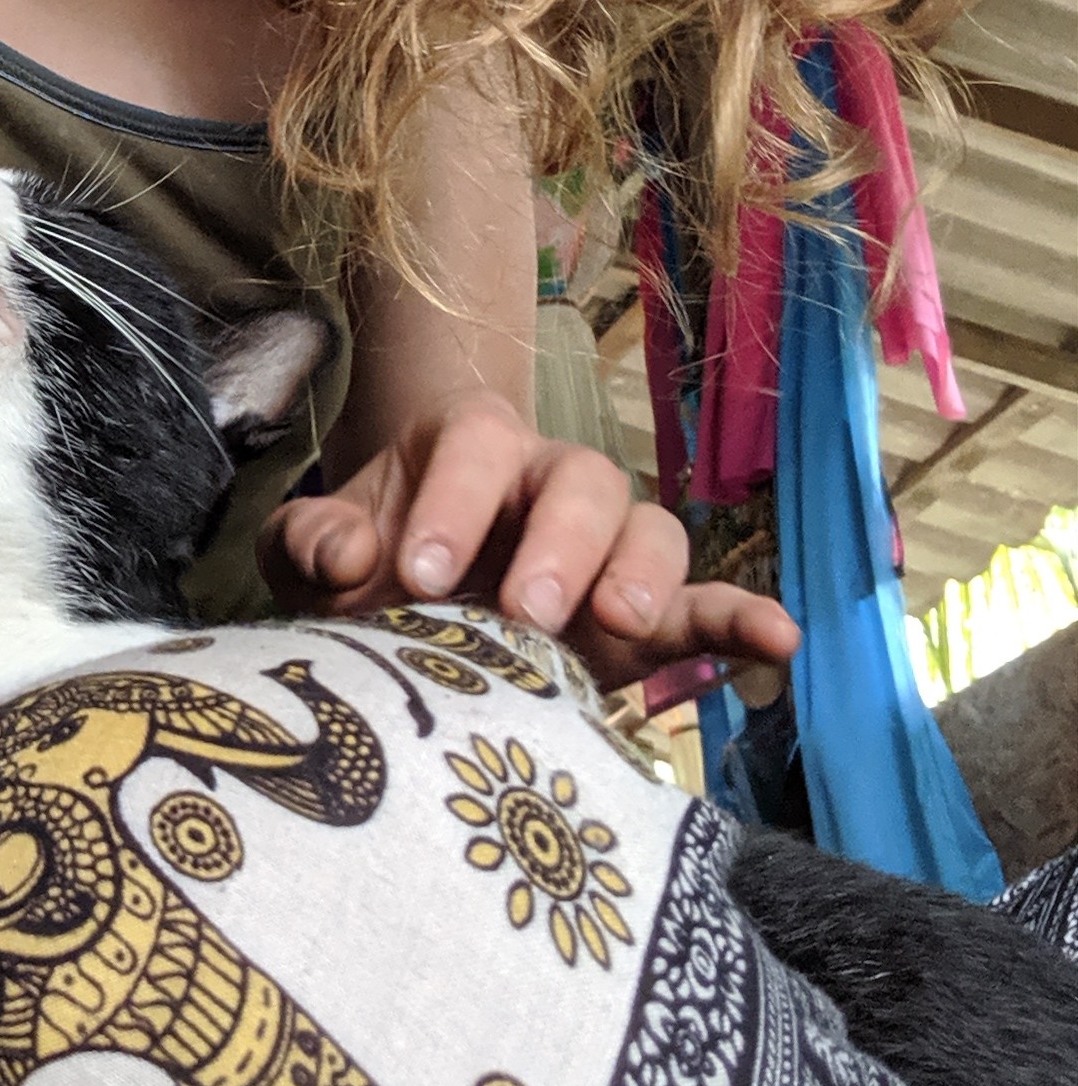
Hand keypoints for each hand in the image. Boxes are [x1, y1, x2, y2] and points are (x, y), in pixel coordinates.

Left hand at [261, 392, 798, 691]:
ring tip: (618, 629)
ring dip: (643, 578)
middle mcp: (550, 484)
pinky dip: (742, 620)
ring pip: (652, 533)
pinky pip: (706, 607)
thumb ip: (308, 540)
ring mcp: (606, 550)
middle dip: (560, 545)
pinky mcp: (646, 618)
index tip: (419, 575)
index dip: (454, 503)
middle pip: (582, 481)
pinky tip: (776, 641)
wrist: (403, 600)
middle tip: (526, 614)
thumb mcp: (314, 548)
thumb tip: (347, 552)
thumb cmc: (362, 560)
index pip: (478, 444)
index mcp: (468, 447)